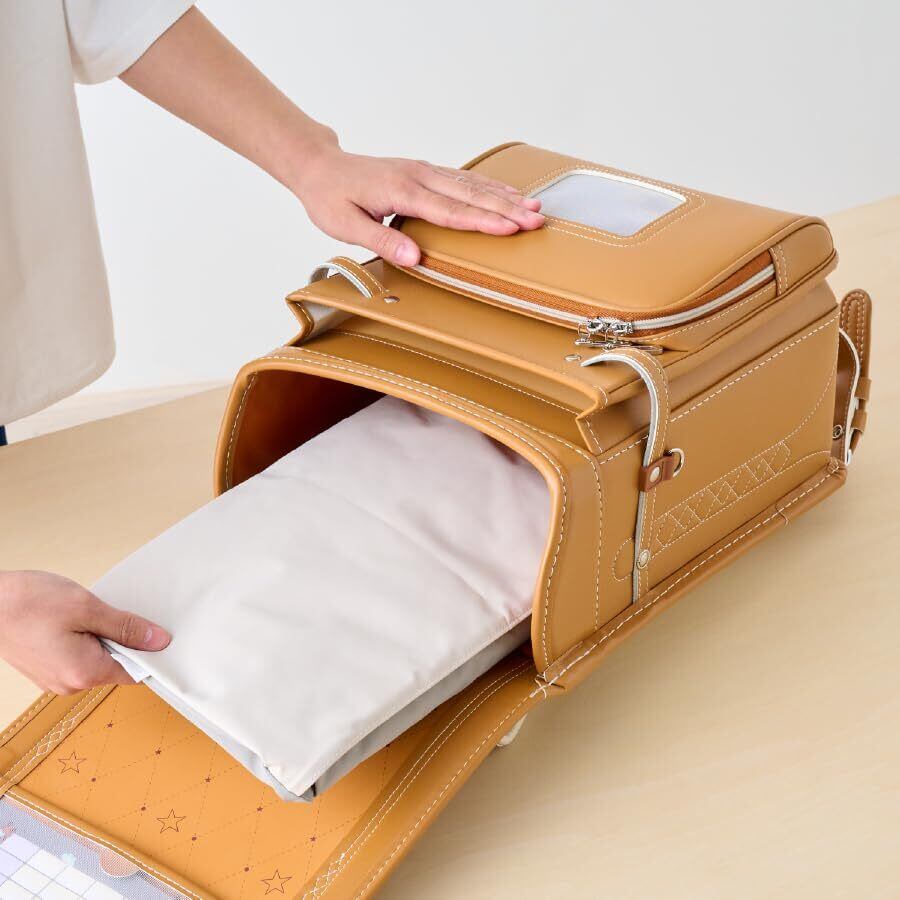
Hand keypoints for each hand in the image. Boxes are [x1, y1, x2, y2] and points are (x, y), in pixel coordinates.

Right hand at [0, 570, 170, 694]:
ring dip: (101, 639)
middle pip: (116, 667)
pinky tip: (73, 621)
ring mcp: (55, 679)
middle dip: (122, 641)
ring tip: (87, 615)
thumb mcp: (87, 608)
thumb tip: (158, 641)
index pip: (134, 673)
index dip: (149, 654)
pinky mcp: (46, 669)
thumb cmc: (28, 603)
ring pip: (96, 661)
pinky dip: (84, 641)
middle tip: (113, 614)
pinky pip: (78, 658)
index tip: (157, 634)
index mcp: (84, 673)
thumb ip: (126, 627)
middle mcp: (70, 684)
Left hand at [292, 142, 544, 266]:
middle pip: (470, 195)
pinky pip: (463, 179)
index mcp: (401, 191)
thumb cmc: (330, 198)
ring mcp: (424, 171)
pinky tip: (507, 193)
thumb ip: (381, 241)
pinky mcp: (425, 172)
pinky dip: (489, 187)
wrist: (320, 167)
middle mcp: (418, 177)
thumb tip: (414, 258)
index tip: (510, 228)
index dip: (482, 221)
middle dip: (506, 208)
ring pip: (472, 184)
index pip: (450, 211)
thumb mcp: (346, 226)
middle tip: (537, 220)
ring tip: (534, 207)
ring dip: (504, 196)